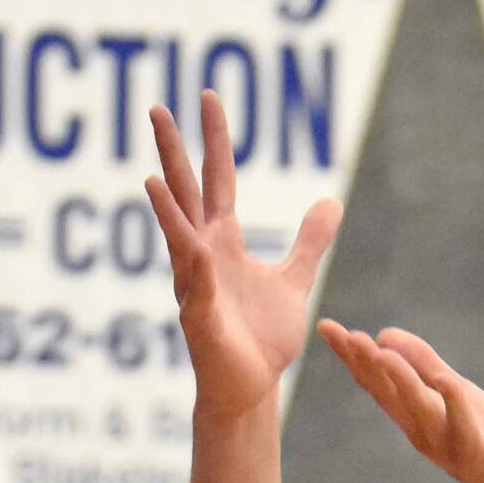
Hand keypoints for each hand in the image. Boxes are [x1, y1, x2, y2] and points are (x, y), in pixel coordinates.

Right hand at [144, 91, 340, 418]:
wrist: (253, 385)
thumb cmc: (262, 335)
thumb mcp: (294, 278)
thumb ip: (310, 241)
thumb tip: (331, 200)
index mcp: (221, 242)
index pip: (216, 178)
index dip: (214, 139)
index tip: (207, 97)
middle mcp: (201, 255)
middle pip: (185, 193)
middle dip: (173, 154)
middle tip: (157, 108)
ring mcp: (195, 284)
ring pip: (178, 238)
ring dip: (167, 210)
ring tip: (152, 177)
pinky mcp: (201, 318)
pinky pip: (195, 289)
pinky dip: (192, 268)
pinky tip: (190, 248)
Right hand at [317, 322, 483, 482]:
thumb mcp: (452, 391)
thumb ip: (422, 363)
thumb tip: (383, 335)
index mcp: (412, 414)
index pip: (375, 381)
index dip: (350, 355)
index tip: (325, 327)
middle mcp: (420, 429)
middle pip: (387, 393)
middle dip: (365, 363)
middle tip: (343, 334)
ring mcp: (446, 442)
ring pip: (419, 407)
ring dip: (400, 379)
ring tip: (381, 351)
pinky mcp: (476, 451)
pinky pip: (463, 425)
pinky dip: (455, 403)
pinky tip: (447, 381)